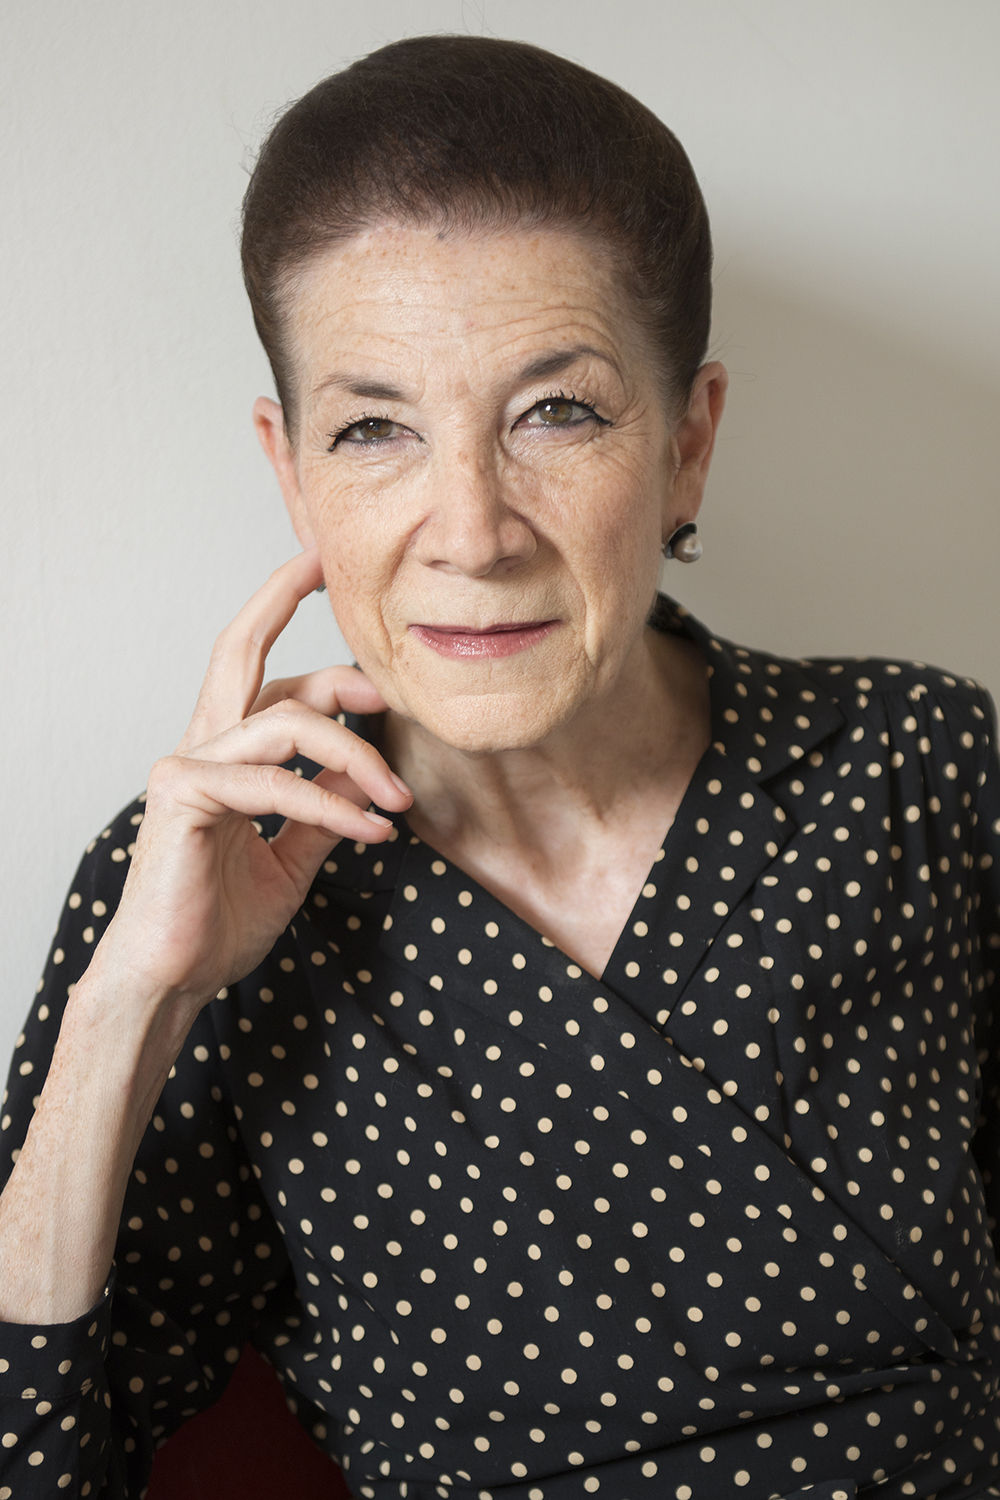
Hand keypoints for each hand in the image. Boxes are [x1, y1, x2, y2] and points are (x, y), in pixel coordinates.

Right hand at [95, 550, 411, 1015]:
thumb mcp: (293, 855)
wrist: (172, 978)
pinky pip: (276, 784)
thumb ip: (325, 806)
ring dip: (359, 755)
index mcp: (225, 751)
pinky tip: (374, 831)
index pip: (258, 665)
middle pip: (243, 649)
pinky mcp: (183, 796)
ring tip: (401, 799)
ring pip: (288, 721)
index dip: (286, 613)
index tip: (328, 576)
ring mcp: (187, 764)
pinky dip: (333, 806)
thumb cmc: (221, 918)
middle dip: (289, 604)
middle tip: (378, 647)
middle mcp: (202, 744)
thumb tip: (369, 771)